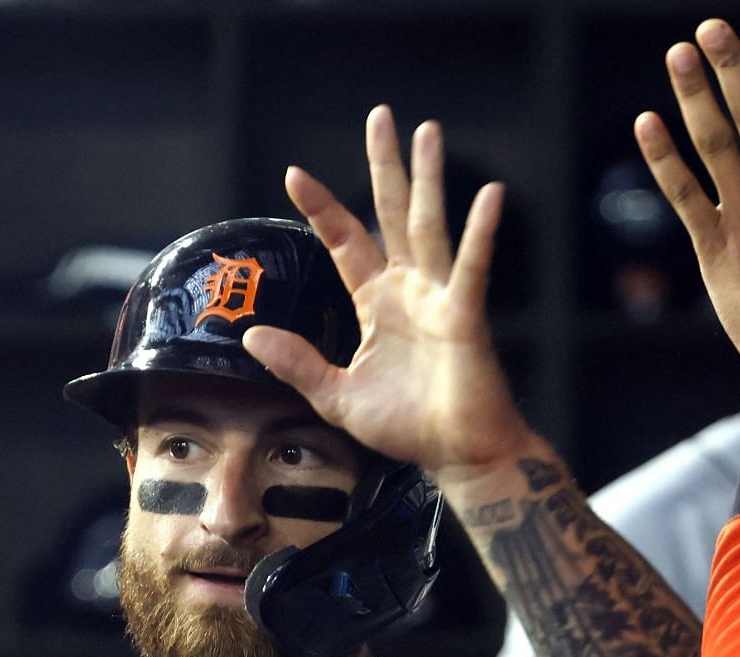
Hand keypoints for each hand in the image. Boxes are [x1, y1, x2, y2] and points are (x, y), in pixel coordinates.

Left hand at [243, 105, 530, 485]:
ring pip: (429, 226)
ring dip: (428, 179)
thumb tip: (250, 335)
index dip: (322, 208)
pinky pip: (471, 269)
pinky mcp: (465, 317)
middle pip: (390, 214)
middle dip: (384, 166)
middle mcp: (410, 290)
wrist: (457, 455)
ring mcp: (440, 298)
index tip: (295, 174)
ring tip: (428, 130)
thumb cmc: (407, 426)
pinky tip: (489, 195)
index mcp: (378, 303)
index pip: (345, 242)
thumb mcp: (335, 396)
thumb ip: (297, 363)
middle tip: (380, 117)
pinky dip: (480, 233)